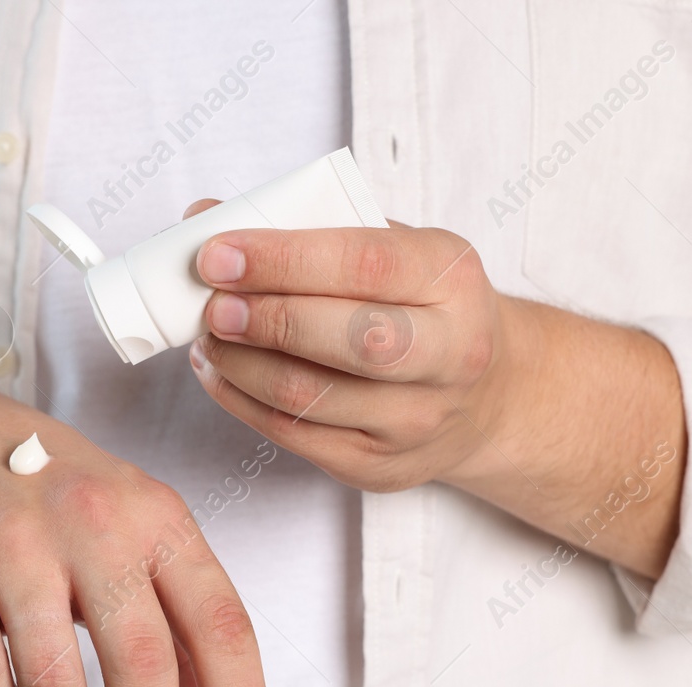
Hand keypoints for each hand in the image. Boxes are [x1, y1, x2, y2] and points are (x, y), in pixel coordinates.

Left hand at [185, 204, 513, 492]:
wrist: (484, 399)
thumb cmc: (422, 308)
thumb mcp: (397, 251)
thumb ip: (312, 229)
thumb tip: (206, 216)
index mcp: (453, 280)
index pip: (367, 263)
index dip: (284, 259)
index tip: (219, 253)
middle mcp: (449, 353)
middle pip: (350, 340)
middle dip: (267, 318)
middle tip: (212, 304)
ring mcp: (415, 418)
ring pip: (310, 396)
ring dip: (241, 364)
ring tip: (208, 335)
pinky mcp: (377, 465)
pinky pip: (293, 434)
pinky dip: (241, 400)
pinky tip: (219, 372)